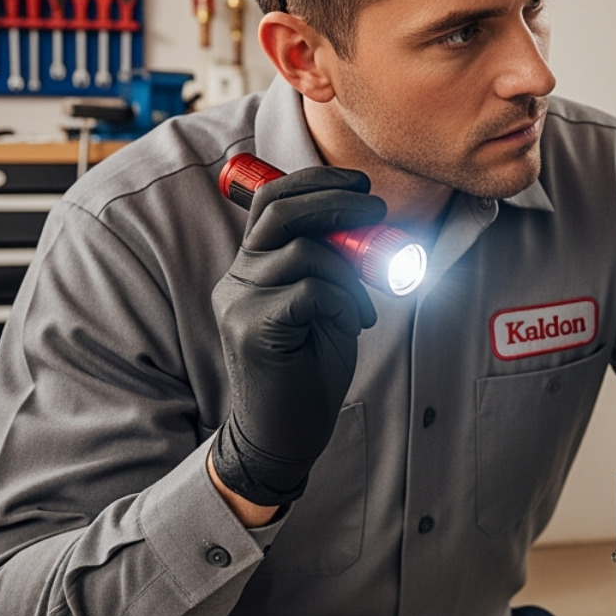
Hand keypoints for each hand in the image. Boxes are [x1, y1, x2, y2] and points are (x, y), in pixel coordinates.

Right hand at [209, 166, 385, 505]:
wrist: (284, 434)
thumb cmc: (310, 368)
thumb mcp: (326, 304)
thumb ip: (332, 263)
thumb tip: (368, 220)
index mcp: (250, 266)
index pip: (272, 200)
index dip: (317, 181)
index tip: (361, 183)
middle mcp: (236, 278)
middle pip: (281, 212)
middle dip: (337, 201)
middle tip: (379, 210)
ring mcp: (239, 303)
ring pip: (305, 253)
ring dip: (350, 273)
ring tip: (361, 307)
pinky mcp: (252, 329)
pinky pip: (311, 291)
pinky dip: (344, 301)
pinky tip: (351, 326)